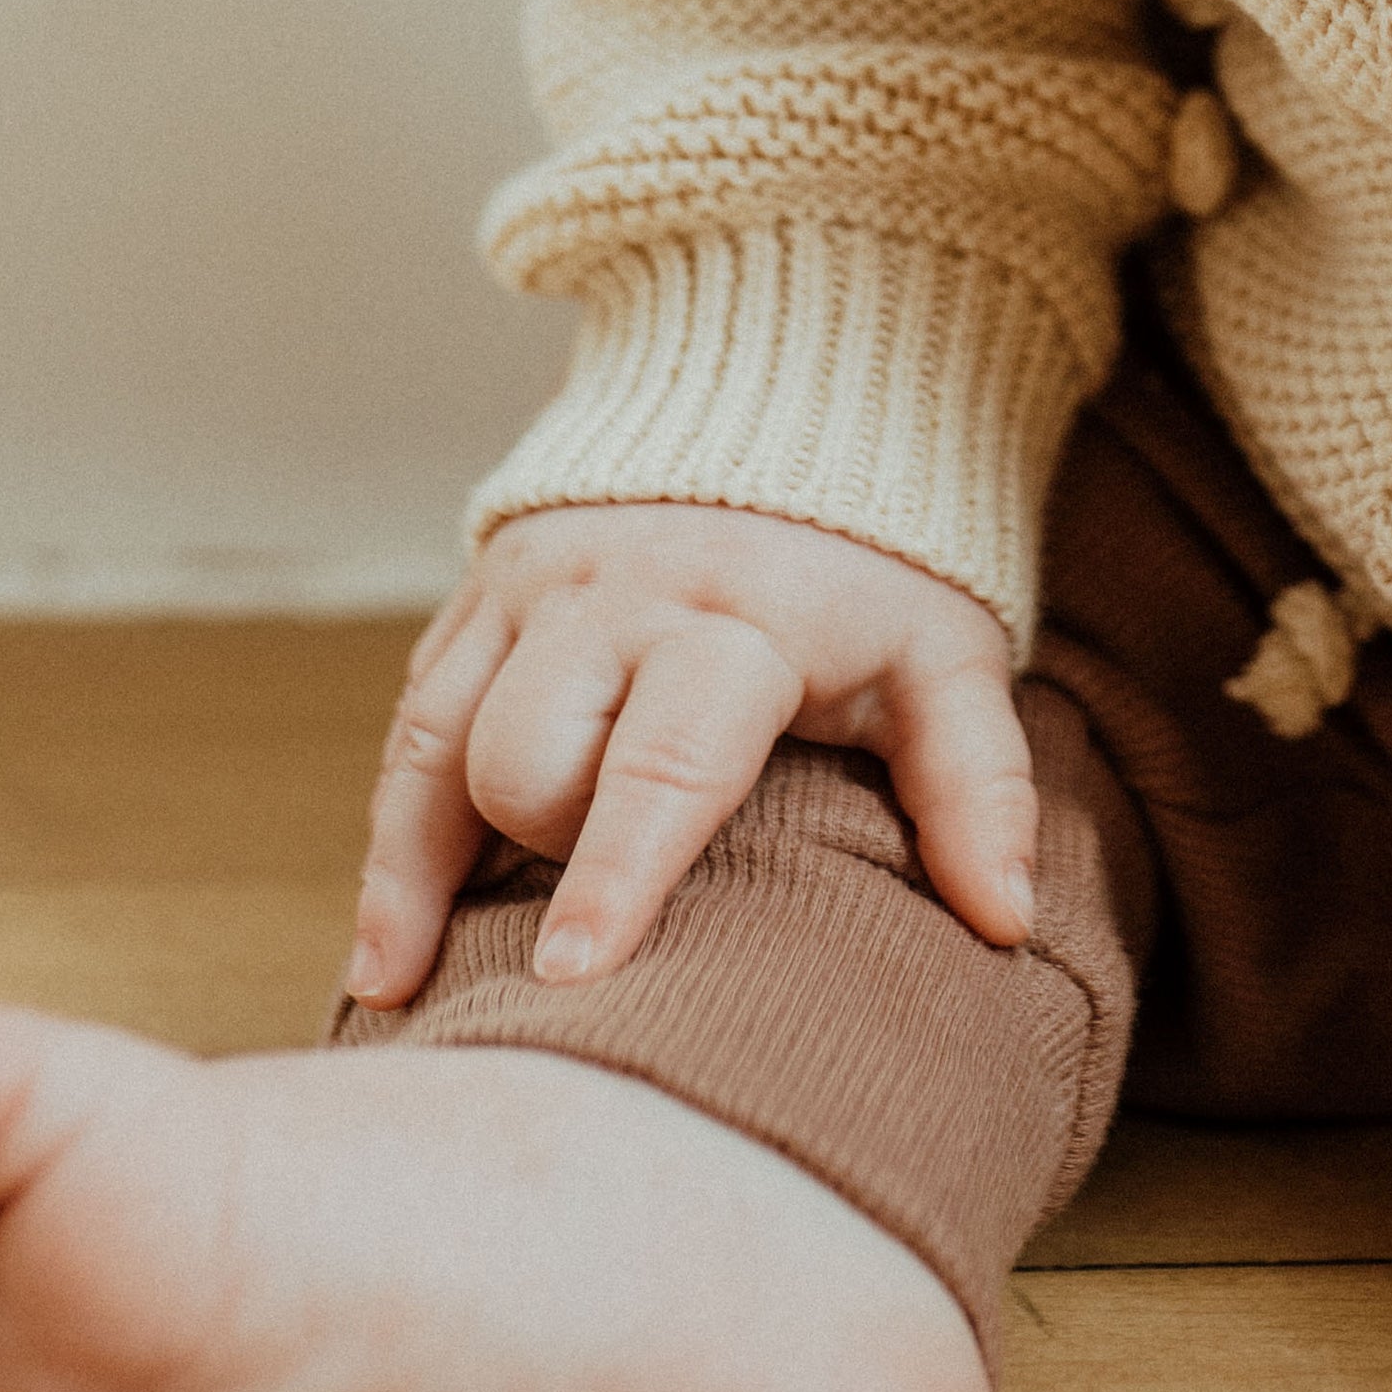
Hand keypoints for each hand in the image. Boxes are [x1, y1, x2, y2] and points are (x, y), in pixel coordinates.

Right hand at [344, 502, 1032, 1009]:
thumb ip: (977, 784)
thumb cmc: (876, 570)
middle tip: (591, 946)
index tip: (577, 976)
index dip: (619, 871)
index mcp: (739, 620)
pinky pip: (410, 724)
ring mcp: (535, 590)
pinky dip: (392, 836)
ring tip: (415, 995)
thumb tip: (1007, 921)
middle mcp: (617, 597)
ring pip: (442, 741)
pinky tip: (384, 955)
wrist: (789, 396)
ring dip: (427, 867)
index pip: (666, 760)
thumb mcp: (946, 658)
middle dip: (548, 855)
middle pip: (530, 758)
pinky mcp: (481, 595)